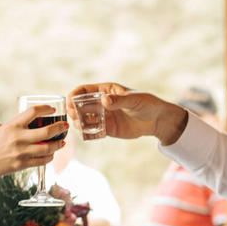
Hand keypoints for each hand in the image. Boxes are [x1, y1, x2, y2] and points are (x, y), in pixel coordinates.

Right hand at [0, 107, 66, 180]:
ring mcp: (20, 152)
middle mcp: (18, 138)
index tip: (52, 109)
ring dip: (58, 145)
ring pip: (47, 148)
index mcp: (11, 125)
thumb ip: (8, 125)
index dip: (45, 108)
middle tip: (65, 126)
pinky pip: (41, 161)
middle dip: (60, 128)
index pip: (33, 112)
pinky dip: (49, 157)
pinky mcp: (21, 165)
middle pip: (47, 131)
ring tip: (62, 143)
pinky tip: (51, 155)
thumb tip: (18, 124)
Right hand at [66, 83, 187, 144]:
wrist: (157, 120)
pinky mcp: (107, 129)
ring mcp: (103, 116)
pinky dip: (88, 133)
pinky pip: (93, 131)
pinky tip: (88, 135)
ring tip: (80, 126)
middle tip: (74, 116)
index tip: (69, 102)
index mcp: (105, 90)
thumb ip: (118, 101)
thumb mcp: (134, 100)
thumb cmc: (147, 104)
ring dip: (79, 123)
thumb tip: (103, 100)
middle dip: (74, 110)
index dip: (74, 95)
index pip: (84, 90)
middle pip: (80, 105)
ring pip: (84, 119)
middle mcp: (101, 102)